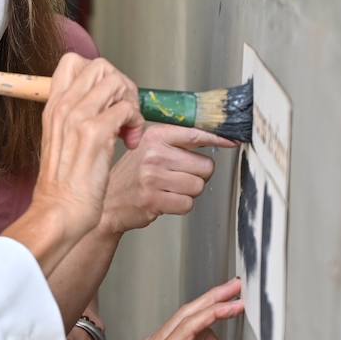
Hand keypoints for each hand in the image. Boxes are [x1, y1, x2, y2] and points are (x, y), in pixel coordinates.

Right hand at [31, 54, 145, 241]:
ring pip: (116, 82)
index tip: (109, 98)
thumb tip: (101, 104)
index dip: (99, 73)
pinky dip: (136, 123)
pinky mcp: (96, 133)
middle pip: (100, 65)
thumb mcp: (60, 141)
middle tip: (126, 112)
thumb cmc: (63, 185)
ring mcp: (78, 117)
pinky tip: (130, 142)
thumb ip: (74, 118)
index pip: (73, 61)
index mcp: (52, 107)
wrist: (58, 212)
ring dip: (131, 103)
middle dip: (121, 85)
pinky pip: (127, 109)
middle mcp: (63, 106)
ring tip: (130, 128)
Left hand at [37, 278, 242, 339]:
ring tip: (228, 312)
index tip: (237, 304)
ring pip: (181, 323)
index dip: (214, 314)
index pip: (188, 329)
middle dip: (214, 299)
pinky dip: (193, 332)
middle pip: (187, 316)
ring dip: (206, 313)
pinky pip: (173, 337)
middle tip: (239, 288)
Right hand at [100, 125, 236, 233]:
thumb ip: (176, 143)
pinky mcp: (153, 199)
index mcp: (155, 136)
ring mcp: (153, 177)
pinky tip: (165, 200)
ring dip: (189, 192)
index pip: (196, 134)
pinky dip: (180, 205)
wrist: (108, 202)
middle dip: (198, 175)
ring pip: (198, 186)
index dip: (218, 139)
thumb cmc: (131, 176)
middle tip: (179, 177)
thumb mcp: (148, 149)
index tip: (232, 141)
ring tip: (170, 189)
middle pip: (204, 166)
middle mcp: (154, 154)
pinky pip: (187, 204)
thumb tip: (216, 139)